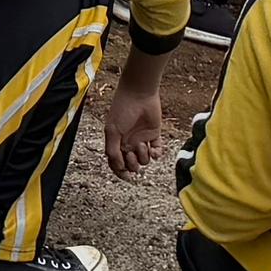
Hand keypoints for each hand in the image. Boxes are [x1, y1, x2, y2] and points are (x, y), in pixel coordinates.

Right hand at [103, 61, 170, 175]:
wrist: (139, 94)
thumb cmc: (122, 109)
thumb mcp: (112, 131)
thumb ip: (113, 151)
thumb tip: (119, 168)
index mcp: (116, 142)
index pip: (116, 163)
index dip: (120, 172)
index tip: (126, 177)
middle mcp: (129, 143)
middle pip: (131, 164)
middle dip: (132, 164)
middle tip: (131, 154)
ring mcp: (141, 139)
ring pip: (144, 160)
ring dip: (143, 156)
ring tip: (142, 144)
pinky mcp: (154, 135)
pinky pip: (157, 151)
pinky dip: (157, 154)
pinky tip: (154, 150)